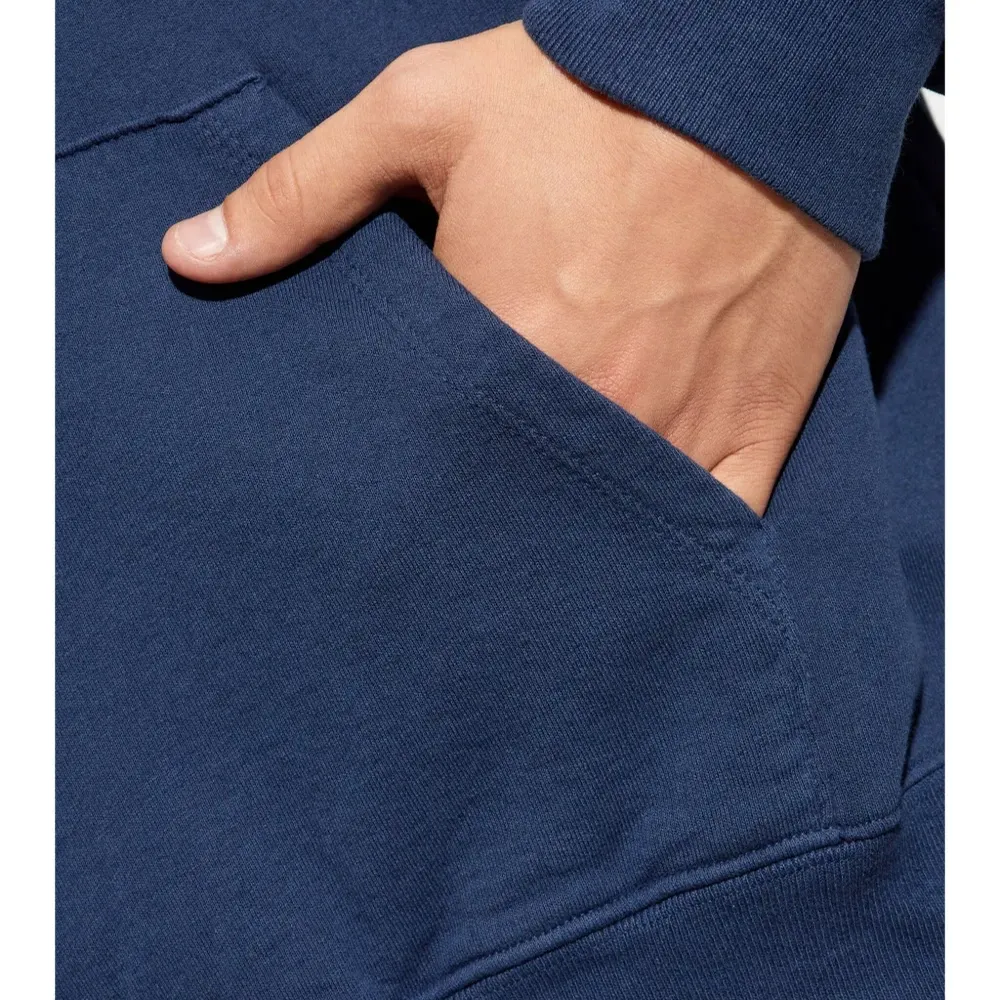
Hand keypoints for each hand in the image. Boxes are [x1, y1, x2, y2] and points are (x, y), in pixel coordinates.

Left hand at [162, 22, 858, 514]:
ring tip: (533, 581)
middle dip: (484, 537)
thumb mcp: (421, 112)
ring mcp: (686, 426)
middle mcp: (599, 409)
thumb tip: (190, 256)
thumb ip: (300, 193)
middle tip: (458, 558)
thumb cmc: (584, 92)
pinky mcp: (761, 422)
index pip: (434, 466)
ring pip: (615, 536)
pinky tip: (643, 568)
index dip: (410, 490)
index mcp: (510, 350)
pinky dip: (683, 551)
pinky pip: (720, 523)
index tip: (395, 506)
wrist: (744, 72)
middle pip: (522, 515)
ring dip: (571, 555)